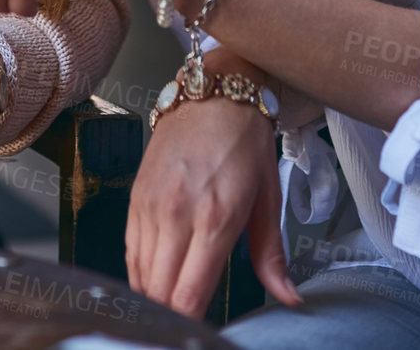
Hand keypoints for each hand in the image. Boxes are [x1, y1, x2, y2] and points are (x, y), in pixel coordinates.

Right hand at [128, 85, 300, 317]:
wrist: (213, 94)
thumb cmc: (244, 142)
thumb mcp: (268, 198)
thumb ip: (271, 256)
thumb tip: (289, 298)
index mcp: (214, 219)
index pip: (187, 295)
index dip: (190, 324)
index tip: (200, 333)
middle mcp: (176, 215)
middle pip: (158, 292)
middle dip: (171, 315)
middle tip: (188, 322)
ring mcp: (150, 206)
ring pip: (139, 276)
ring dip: (154, 297)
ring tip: (172, 305)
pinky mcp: (135, 198)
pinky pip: (130, 252)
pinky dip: (140, 273)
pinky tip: (157, 279)